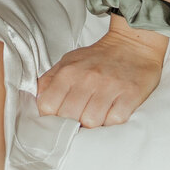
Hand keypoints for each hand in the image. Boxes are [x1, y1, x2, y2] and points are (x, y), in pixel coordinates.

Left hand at [36, 24, 165, 126]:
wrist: (132, 45)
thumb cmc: (97, 58)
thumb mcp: (67, 62)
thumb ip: (49, 81)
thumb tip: (37, 101)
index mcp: (68, 71)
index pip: (48, 106)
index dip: (50, 118)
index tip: (57, 120)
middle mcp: (88, 78)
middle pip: (69, 117)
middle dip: (72, 123)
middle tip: (79, 119)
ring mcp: (109, 87)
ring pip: (91, 122)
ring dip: (93, 124)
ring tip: (96, 114)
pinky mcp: (130, 95)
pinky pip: (114, 121)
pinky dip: (112, 122)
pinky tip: (111, 112)